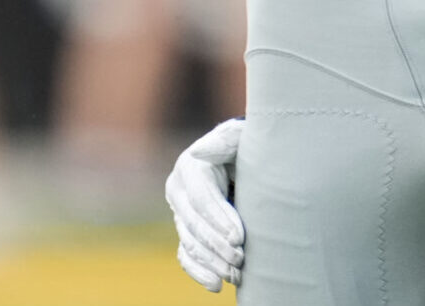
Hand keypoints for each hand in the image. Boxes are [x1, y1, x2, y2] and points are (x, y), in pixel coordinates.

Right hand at [165, 118, 245, 289]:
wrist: (244, 160)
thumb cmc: (246, 147)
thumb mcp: (238, 138)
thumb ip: (223, 141)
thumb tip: (198, 152)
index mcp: (189, 169)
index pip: (202, 200)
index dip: (219, 220)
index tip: (239, 237)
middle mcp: (179, 193)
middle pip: (195, 225)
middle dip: (218, 245)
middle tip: (241, 258)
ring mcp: (180, 214)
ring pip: (191, 244)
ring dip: (212, 262)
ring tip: (235, 273)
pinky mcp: (186, 232)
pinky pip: (186, 256)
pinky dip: (199, 272)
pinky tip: (216, 285)